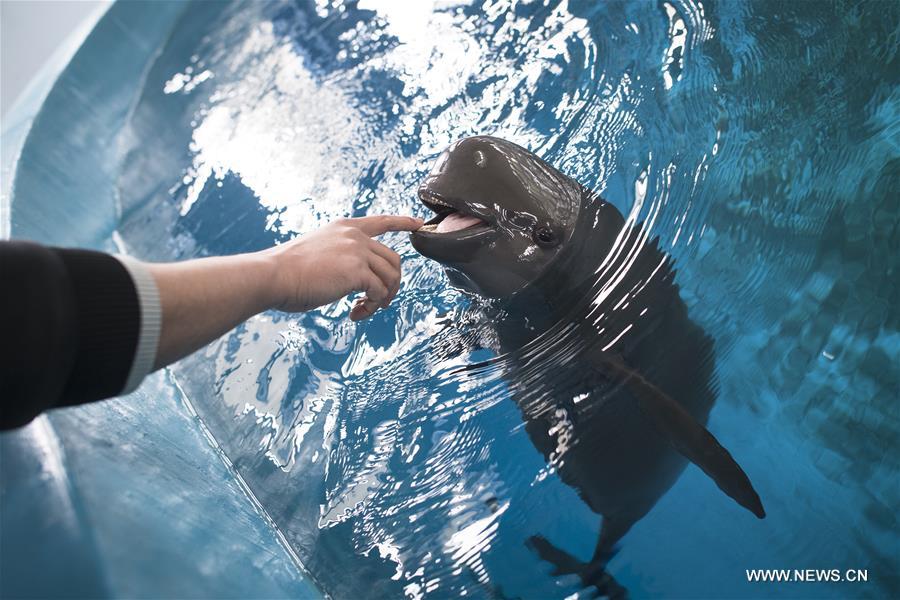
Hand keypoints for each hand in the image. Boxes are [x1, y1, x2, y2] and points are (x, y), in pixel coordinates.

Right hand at [263, 215, 422, 319]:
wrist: (273, 275)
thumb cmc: (288, 272)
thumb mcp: (319, 254)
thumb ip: (341, 258)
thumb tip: (357, 280)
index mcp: (345, 228)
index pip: (382, 221)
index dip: (403, 222)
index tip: (418, 223)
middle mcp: (354, 235)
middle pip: (394, 260)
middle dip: (392, 284)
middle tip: (378, 303)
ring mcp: (357, 251)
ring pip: (391, 277)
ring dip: (382, 299)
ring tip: (365, 310)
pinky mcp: (357, 271)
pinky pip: (379, 293)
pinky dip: (372, 307)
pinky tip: (355, 313)